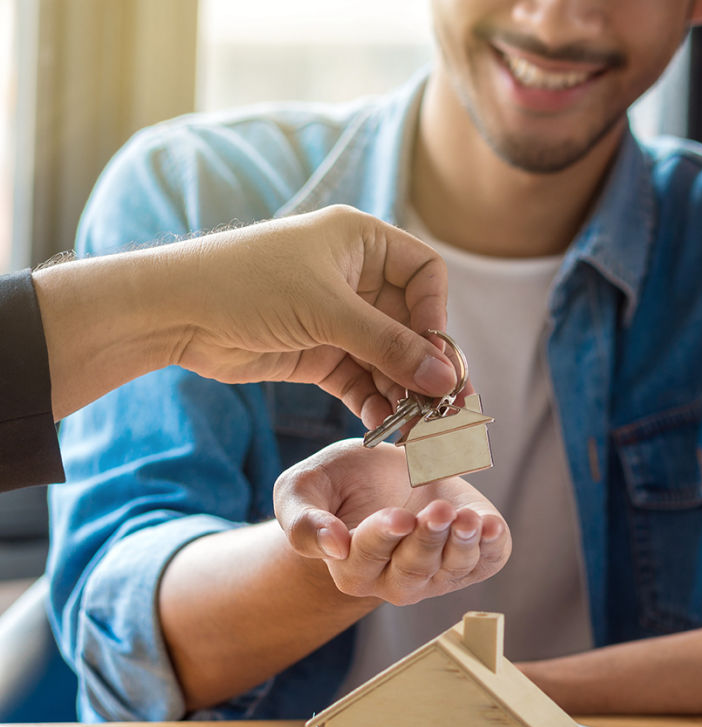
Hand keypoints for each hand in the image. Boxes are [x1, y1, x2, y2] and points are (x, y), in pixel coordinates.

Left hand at [168, 205, 456, 426]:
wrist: (173, 312)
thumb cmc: (246, 284)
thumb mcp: (327, 311)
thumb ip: (389, 345)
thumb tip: (444, 377)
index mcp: (361, 243)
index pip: (424, 273)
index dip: (435, 311)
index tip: (433, 350)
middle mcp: (355, 278)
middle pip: (411, 324)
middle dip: (426, 365)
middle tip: (447, 406)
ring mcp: (337, 319)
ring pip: (388, 358)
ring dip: (404, 392)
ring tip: (418, 427)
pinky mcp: (319, 354)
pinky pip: (361, 380)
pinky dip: (375, 402)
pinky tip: (385, 427)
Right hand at [273, 439, 511, 605]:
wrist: (385, 472)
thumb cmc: (339, 482)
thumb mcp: (303, 488)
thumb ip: (303, 520)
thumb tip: (332, 546)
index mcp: (352, 567)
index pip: (366, 559)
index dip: (384, 538)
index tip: (399, 516)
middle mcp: (395, 580)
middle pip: (412, 571)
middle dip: (427, 540)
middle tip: (438, 511)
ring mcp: (437, 573)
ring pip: (451, 570)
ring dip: (462, 545)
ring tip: (468, 518)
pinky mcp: (472, 558)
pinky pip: (486, 562)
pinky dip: (493, 545)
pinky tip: (491, 525)